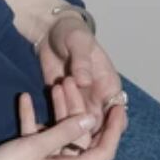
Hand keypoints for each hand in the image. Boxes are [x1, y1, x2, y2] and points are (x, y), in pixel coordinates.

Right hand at [0, 89, 126, 159]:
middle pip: (79, 140)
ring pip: (58, 136)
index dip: (113, 129)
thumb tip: (90, 120)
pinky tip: (24, 99)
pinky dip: (33, 121)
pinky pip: (37, 140)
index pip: (103, 151)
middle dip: (78, 111)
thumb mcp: (33, 148)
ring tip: (52, 86)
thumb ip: (63, 132)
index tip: (117, 106)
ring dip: (56, 112)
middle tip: (74, 85)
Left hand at [34, 16, 123, 150]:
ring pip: (77, 124)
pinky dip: (54, 123)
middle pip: (97, 125)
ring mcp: (78, 102)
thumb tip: (84, 81)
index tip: (94, 125)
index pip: (116, 112)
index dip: (110, 125)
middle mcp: (97, 98)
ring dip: (66, 119)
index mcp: (109, 85)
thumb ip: (81, 61)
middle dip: (84, 127)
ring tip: (55, 90)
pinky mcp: (61, 103)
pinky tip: (43, 121)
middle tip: (67, 122)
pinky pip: (60, 120)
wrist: (49, 31)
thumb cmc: (72, 33)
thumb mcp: (78, 43)